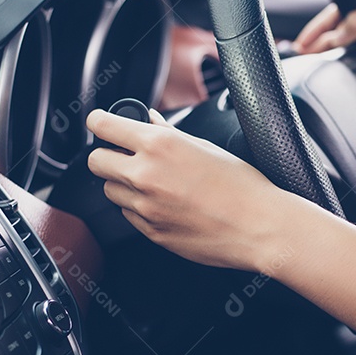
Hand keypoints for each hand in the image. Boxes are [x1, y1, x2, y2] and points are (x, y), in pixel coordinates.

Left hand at [86, 109, 292, 271]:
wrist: (259, 226)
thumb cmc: (241, 186)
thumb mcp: (204, 147)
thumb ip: (167, 134)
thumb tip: (146, 122)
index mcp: (159, 145)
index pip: (103, 125)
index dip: (100, 123)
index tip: (103, 125)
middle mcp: (145, 175)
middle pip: (96, 161)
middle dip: (108, 156)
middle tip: (127, 156)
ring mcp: (145, 207)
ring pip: (110, 191)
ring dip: (123, 184)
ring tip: (153, 184)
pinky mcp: (150, 232)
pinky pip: (128, 215)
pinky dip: (138, 208)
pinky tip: (166, 205)